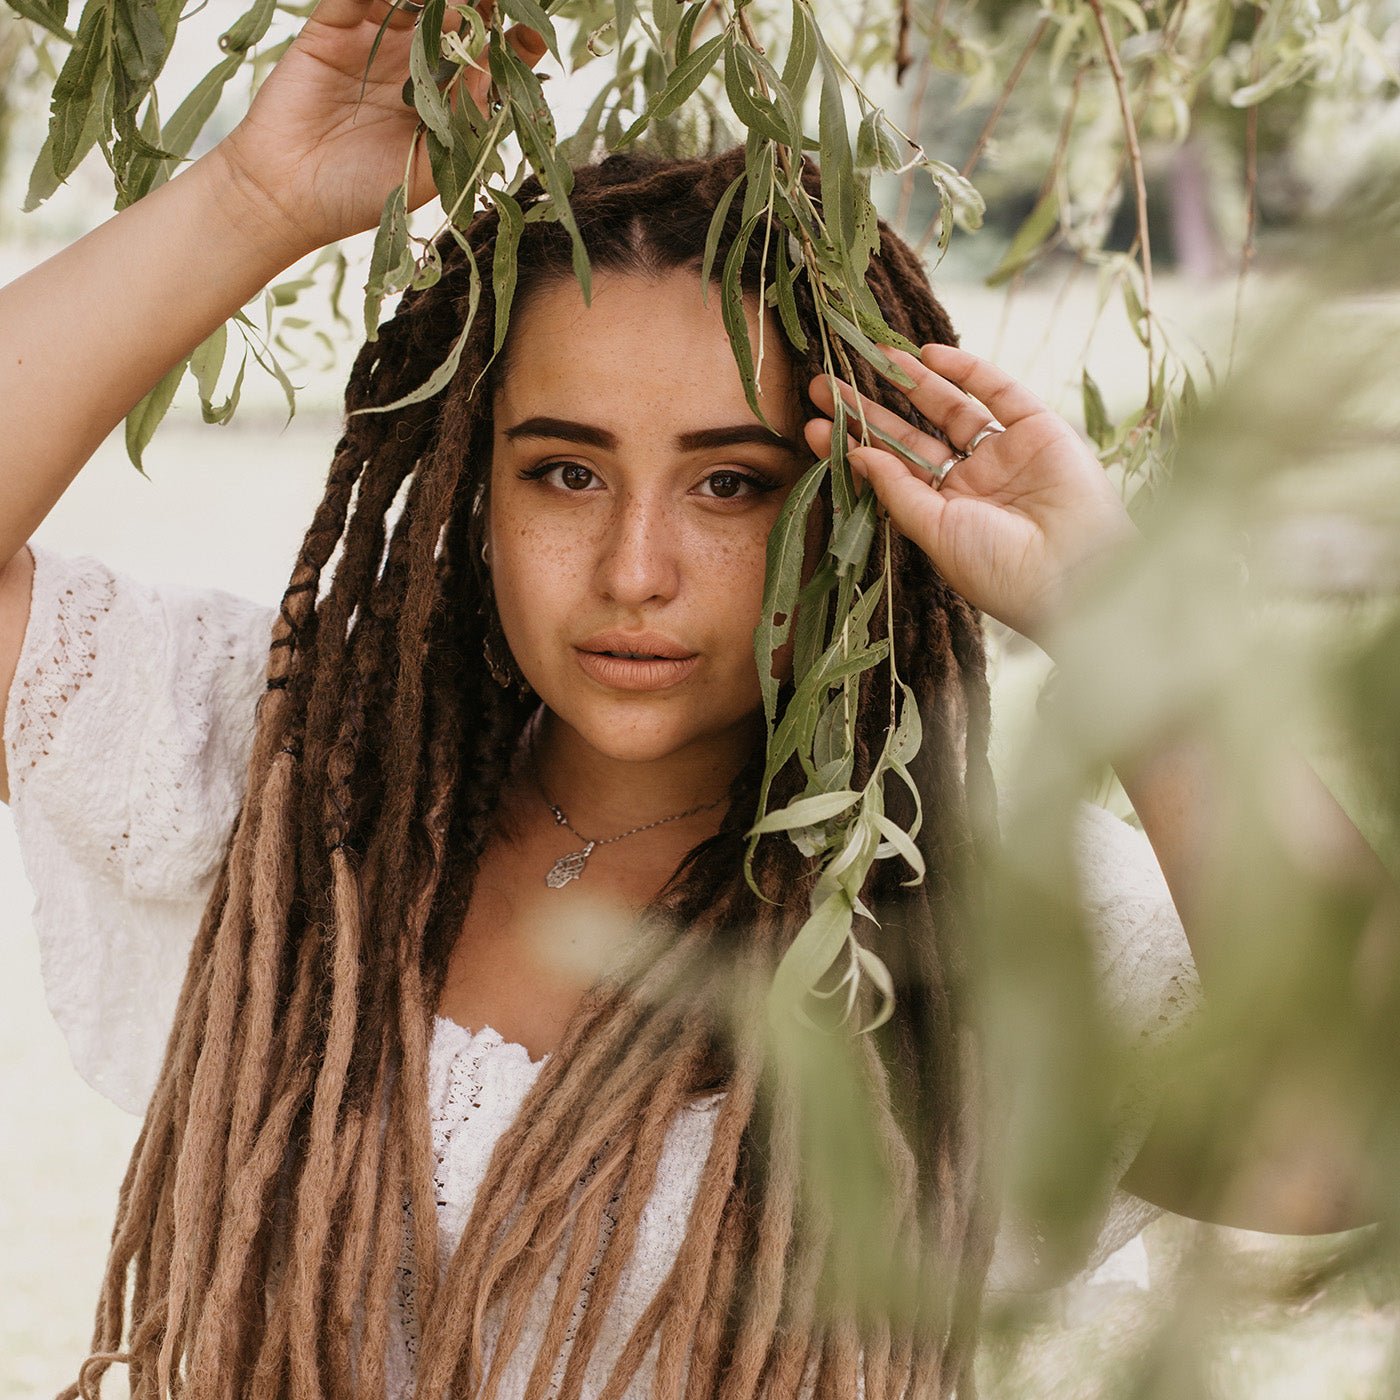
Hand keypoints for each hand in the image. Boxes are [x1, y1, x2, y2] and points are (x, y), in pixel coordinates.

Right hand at [216, 0, 544, 257]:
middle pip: (457, 16)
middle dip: (480, 5)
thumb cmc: (361, 195)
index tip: (533, 36)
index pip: (487, 60)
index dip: (513, 43)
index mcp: (444, 99)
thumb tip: (494, 76)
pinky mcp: (333, 25)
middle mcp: (415, 64)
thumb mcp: (429, 170)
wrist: (288, 196)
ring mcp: (374, 39)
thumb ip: (464, 128)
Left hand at [804, 343, 1137, 647]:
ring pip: (949, 408)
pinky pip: (998, 391)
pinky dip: (965, 371)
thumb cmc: (1001, 569)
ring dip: (910, 382)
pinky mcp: (1039, 429)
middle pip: (912, 436)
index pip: (891, 471)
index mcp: (946, 515)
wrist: (1076, 572)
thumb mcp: (936, 532)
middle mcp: (973, 483)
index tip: (811, 425)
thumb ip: (897, 490)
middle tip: (821, 385)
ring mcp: (1006, 454)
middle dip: (868, 409)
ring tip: (869, 357)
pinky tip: (926, 355)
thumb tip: (856, 454)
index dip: (854, 445)